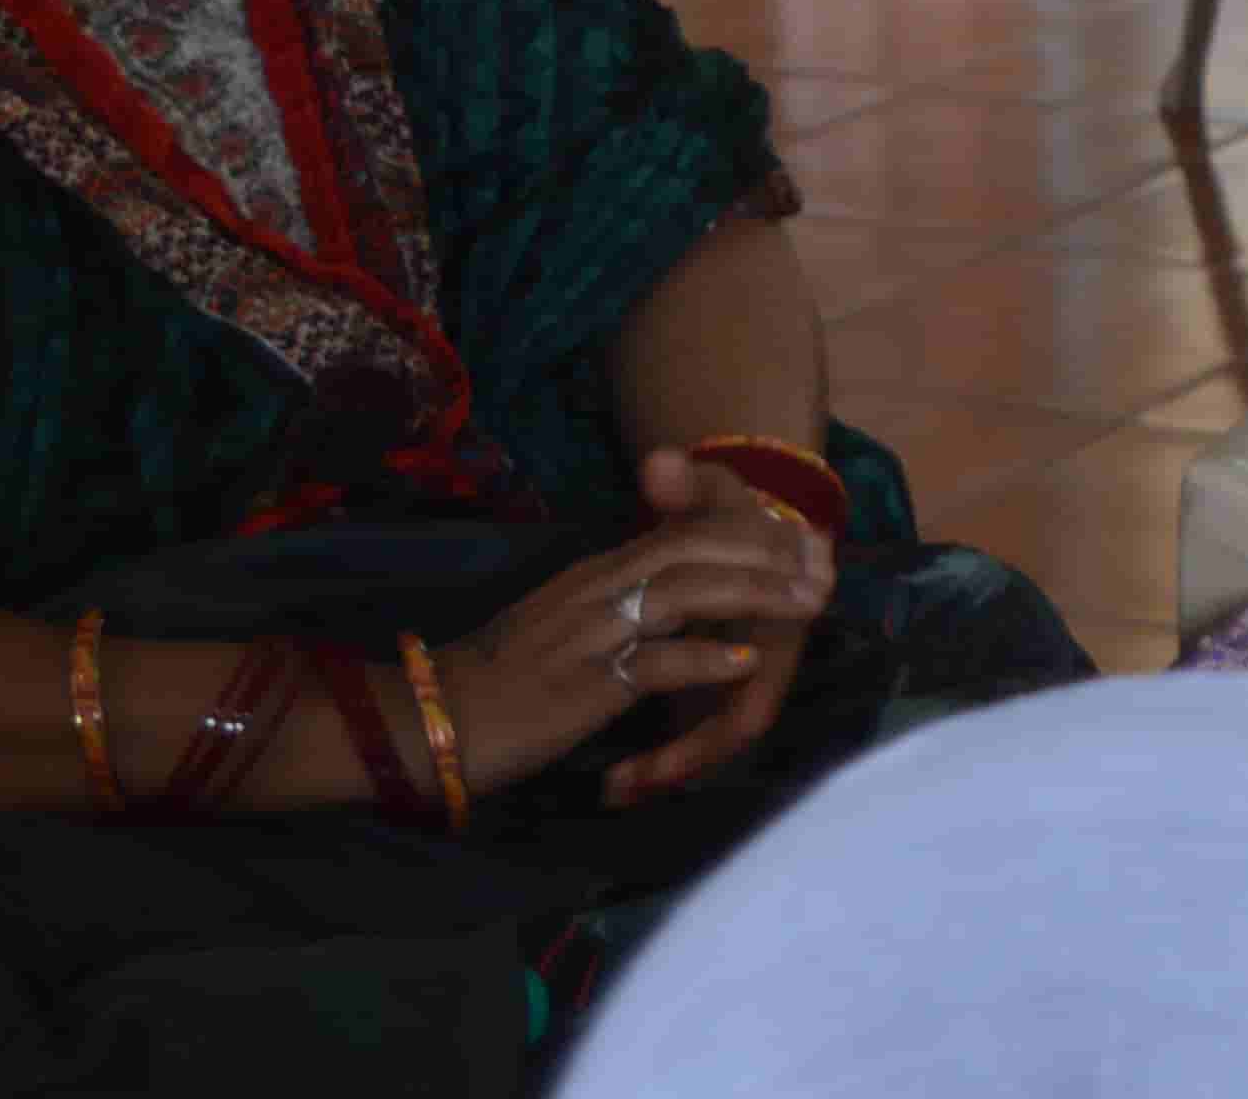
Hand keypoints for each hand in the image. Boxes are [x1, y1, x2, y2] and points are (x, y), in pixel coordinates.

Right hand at [439, 499, 837, 799]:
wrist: (427, 718)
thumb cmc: (494, 677)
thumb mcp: (562, 621)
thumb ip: (614, 598)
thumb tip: (670, 591)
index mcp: (595, 574)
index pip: (682, 528)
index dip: (749, 529)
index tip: (801, 539)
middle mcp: (597, 590)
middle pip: (695, 545)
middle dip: (767, 550)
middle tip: (821, 566)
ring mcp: (590, 633)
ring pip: (686, 589)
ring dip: (755, 592)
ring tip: (805, 603)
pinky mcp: (583, 684)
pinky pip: (654, 661)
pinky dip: (704, 658)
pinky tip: (745, 663)